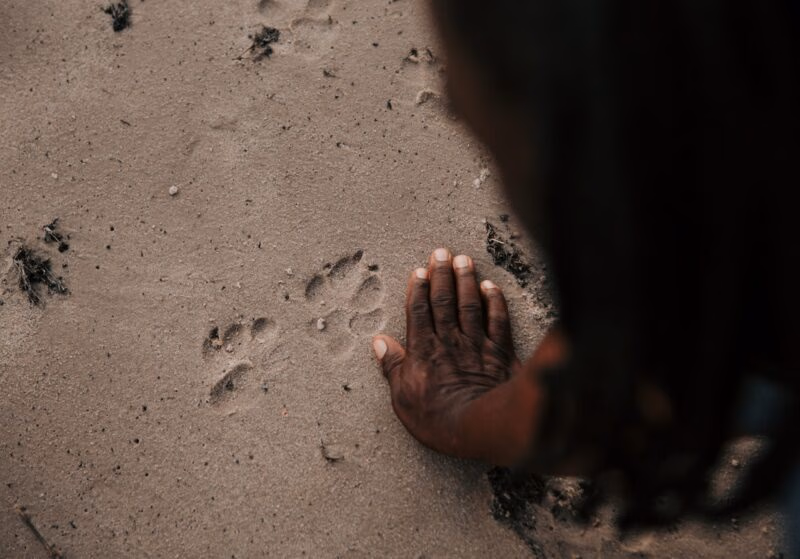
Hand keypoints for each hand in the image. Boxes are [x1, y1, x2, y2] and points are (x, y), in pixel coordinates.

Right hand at [373, 248, 538, 463]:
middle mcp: (450, 341)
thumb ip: (393, 368)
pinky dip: (495, 302)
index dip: (418, 290)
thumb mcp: (403, 398)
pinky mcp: (500, 354)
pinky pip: (498, 321)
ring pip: (470, 305)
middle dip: (442, 274)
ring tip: (464, 259)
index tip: (419, 271)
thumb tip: (380, 342)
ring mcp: (476, 345)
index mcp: (424, 351)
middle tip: (441, 252)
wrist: (479, 427)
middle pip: (444, 301)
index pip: (419, 312)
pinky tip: (491, 287)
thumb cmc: (436, 419)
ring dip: (466, 280)